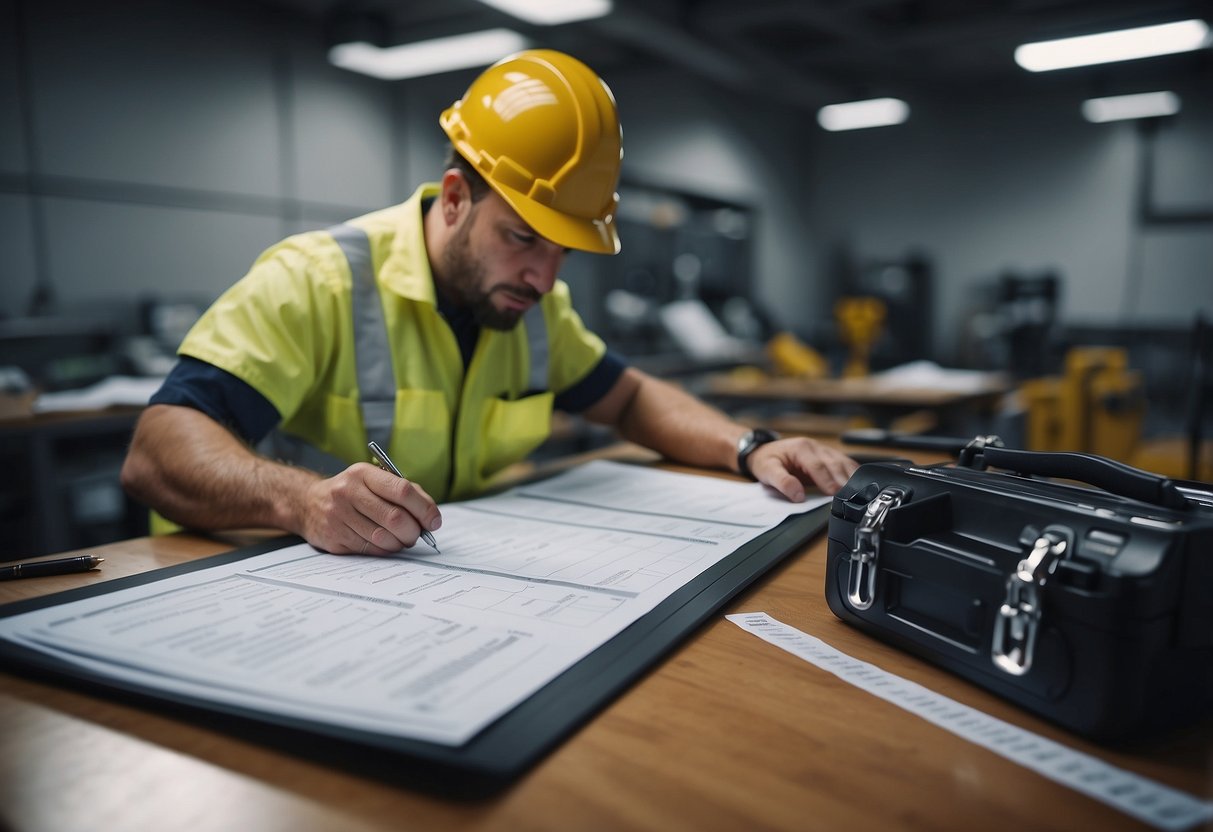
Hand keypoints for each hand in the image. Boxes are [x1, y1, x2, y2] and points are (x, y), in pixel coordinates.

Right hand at [299, 463, 442, 554]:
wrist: (307, 503)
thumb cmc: (352, 492)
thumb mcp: (373, 481)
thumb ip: (404, 493)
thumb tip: (431, 517)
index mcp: (363, 474)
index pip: (402, 491)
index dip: (424, 509)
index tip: (434, 521)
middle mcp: (348, 492)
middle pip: (395, 518)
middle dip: (413, 531)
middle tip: (417, 535)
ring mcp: (338, 516)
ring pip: (383, 538)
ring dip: (400, 543)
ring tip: (402, 539)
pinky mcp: (333, 538)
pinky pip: (370, 550)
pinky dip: (385, 550)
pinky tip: (386, 544)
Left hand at [746, 437, 858, 499]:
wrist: (763, 451)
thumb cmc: (766, 460)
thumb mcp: (767, 471)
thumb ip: (782, 482)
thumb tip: (798, 495)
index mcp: (801, 448)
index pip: (817, 466)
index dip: (827, 480)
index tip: (834, 494)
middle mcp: (815, 447)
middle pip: (834, 463)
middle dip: (844, 480)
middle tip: (852, 497)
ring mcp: (823, 450)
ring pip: (843, 462)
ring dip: (852, 477)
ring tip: (860, 492)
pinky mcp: (828, 456)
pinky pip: (844, 463)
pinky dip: (852, 473)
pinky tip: (860, 483)